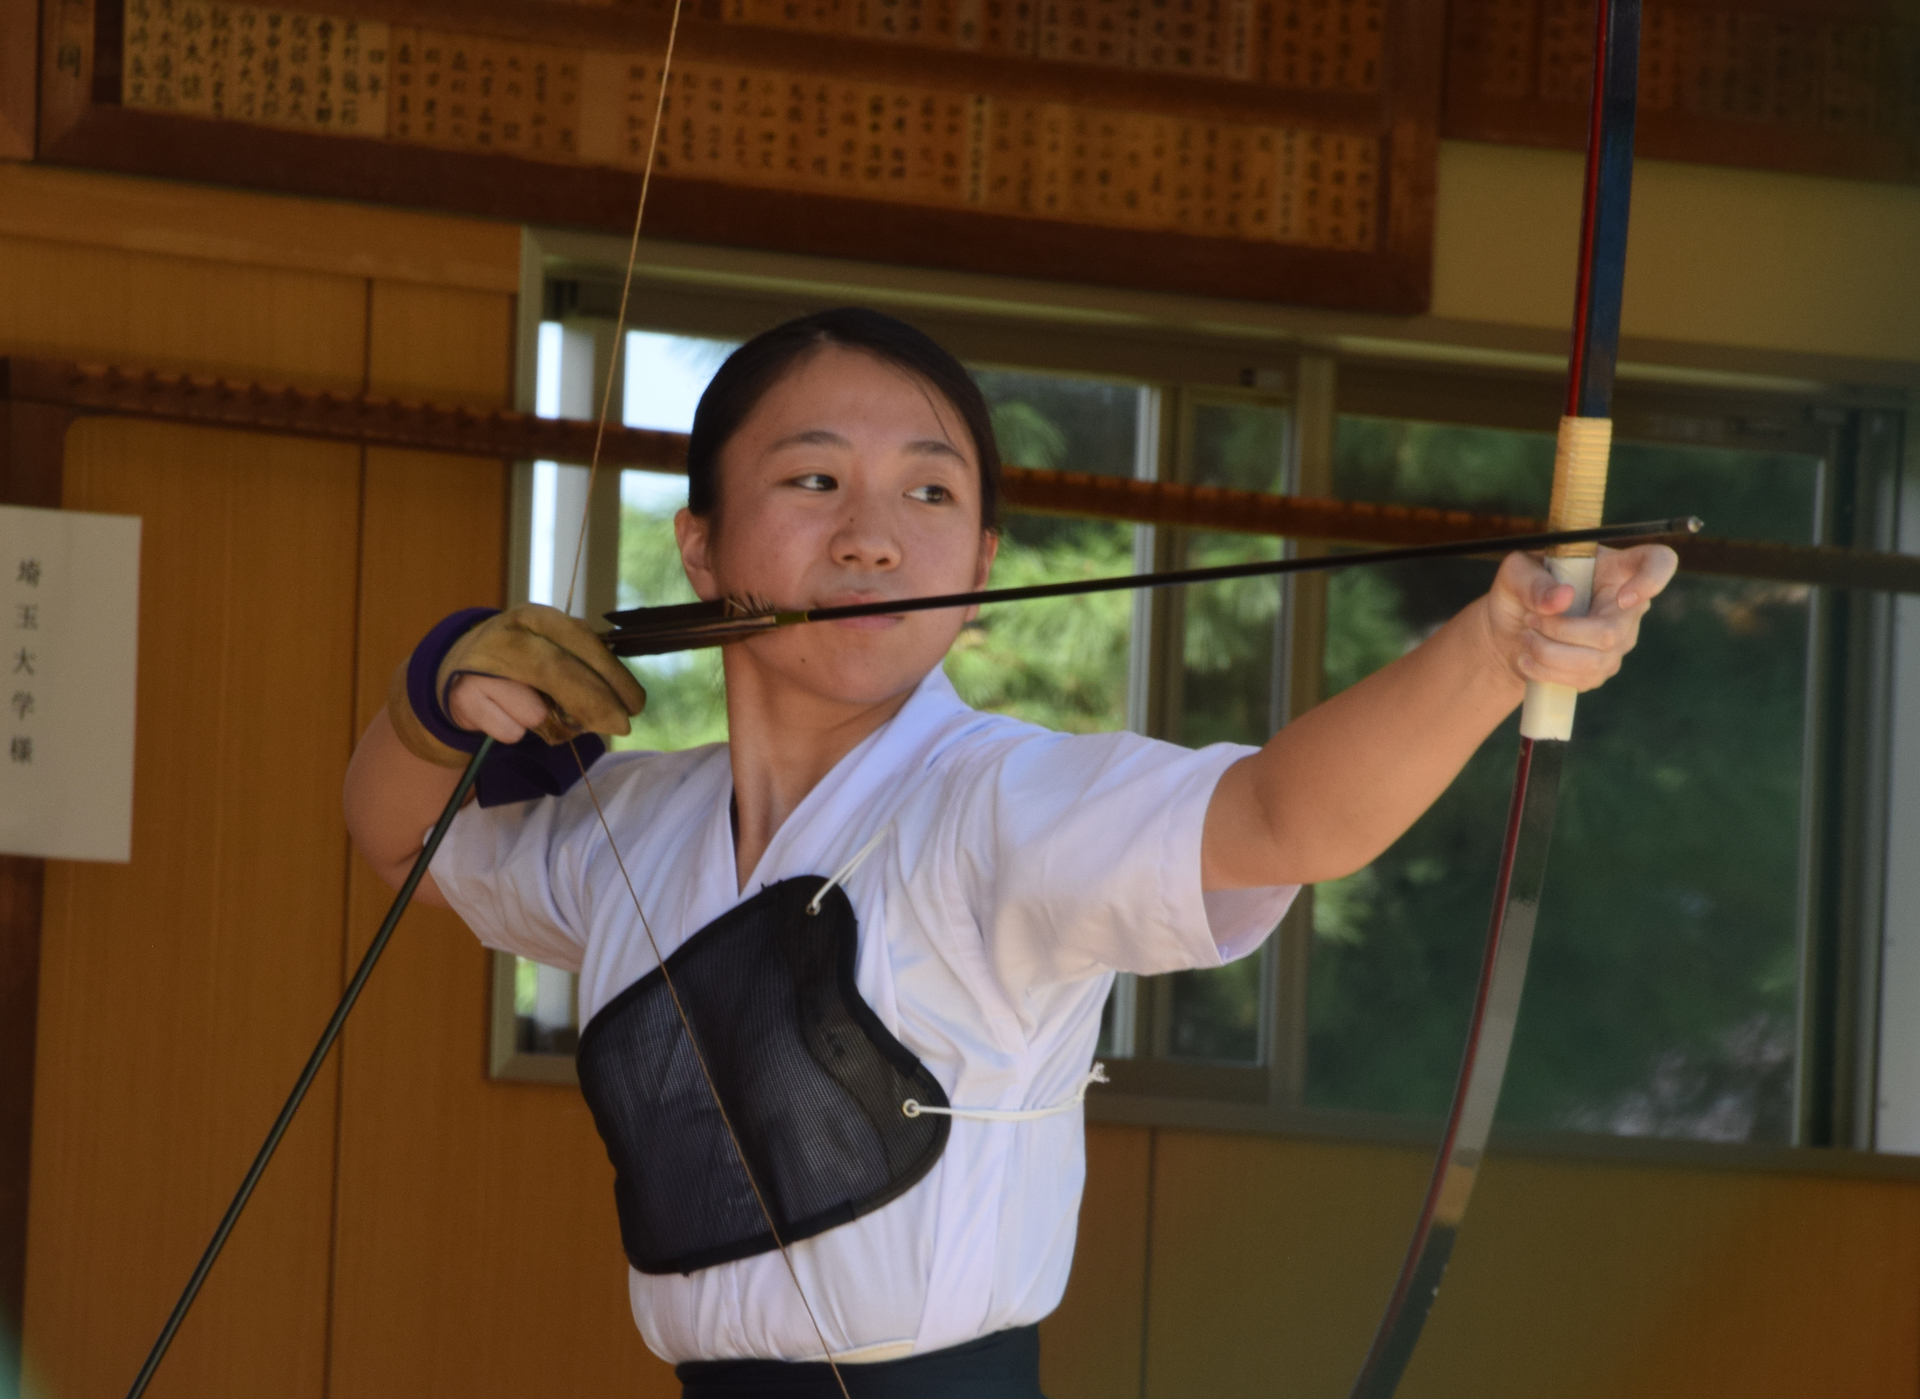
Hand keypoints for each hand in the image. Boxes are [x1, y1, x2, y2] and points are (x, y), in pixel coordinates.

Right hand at [387, 603, 646, 767]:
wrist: (453, 670)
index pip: (582, 643)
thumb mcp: (549, 650)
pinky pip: (511, 731)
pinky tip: (505, 716)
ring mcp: (482, 664)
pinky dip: (517, 732)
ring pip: (535, 711)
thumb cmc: (518, 664)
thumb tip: (619, 705)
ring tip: (535, 711)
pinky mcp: (464, 696)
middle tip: (621, 726)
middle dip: (596, 704)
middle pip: (560, 672)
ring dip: (548, 723)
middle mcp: (509, 634)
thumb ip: (581, 668)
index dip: (613, 676)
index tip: (636, 704)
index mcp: (538, 618)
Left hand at [1480, 543, 1679, 690]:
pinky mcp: (1603, 667)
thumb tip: (1563, 598)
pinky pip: (1583, 679)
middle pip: (1611, 632)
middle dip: (1561, 632)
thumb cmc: (1520, 590)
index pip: (1659, 562)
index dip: (1652, 579)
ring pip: (1595, 661)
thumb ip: (1533, 581)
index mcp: (1614, 567)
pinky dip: (1546, 672)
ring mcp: (1619, 639)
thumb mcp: (1515, 573)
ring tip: (1525, 638)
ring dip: (1549, 653)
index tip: (1622, 596)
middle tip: (1531, 621)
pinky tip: (1526, 660)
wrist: (1508, 629)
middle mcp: (1626, 605)